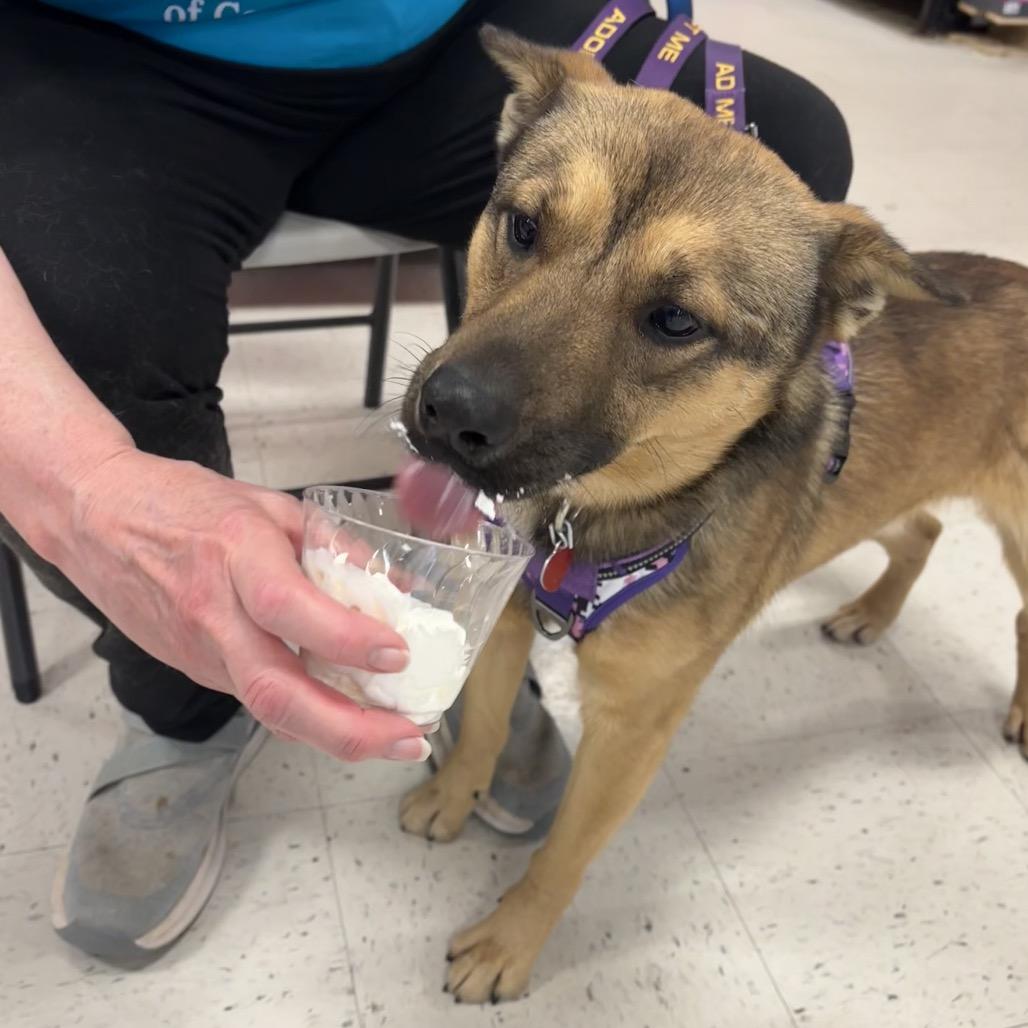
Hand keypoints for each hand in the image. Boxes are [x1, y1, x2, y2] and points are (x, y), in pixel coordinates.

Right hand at [49, 449, 428, 761]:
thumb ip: (334, 546)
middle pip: (276, 691)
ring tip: (395, 738)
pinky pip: (258, 698)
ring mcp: (201, 650)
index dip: (345, 637)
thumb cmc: (180, 503)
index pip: (287, 608)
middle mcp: (214, 613)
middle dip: (349, 728)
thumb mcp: (270, 505)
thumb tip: (395, 589)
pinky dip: (308, 714)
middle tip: (409, 737)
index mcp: (235, 555)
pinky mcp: (197, 669)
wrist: (95, 520)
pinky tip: (349, 715)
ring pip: (269, 709)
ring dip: (336, 734)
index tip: (397, 651)